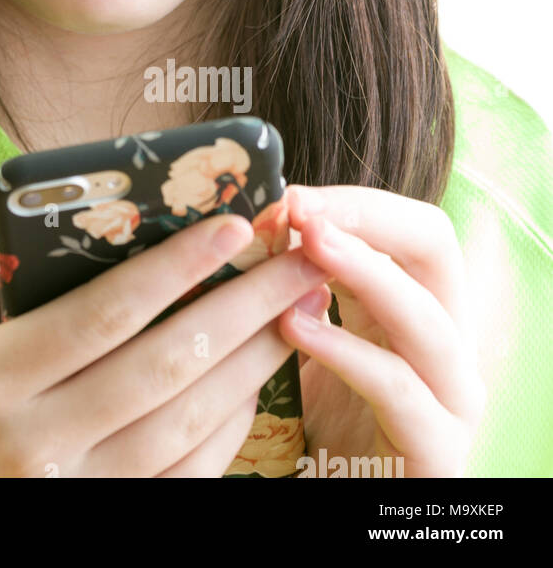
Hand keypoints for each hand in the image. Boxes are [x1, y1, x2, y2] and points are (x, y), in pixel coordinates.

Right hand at [0, 192, 333, 477]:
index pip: (103, 316)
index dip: (174, 268)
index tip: (229, 224)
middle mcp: (40, 446)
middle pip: (165, 367)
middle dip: (242, 306)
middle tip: (296, 259)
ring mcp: (78, 495)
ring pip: (189, 425)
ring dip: (252, 363)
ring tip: (295, 309)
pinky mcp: (103, 522)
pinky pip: (187, 476)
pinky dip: (230, 426)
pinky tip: (254, 378)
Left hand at [279, 185, 485, 476]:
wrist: (328, 493)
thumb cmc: (311, 414)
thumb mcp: (298, 333)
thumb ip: (283, 280)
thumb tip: (234, 214)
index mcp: (412, 303)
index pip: (407, 225)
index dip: (352, 201)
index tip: (286, 190)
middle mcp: (443, 342)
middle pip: (435, 248)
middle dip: (366, 217)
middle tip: (298, 204)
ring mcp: (449, 397)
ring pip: (427, 319)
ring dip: (366, 271)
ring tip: (305, 242)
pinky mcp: (436, 449)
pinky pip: (399, 390)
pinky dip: (347, 352)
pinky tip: (293, 326)